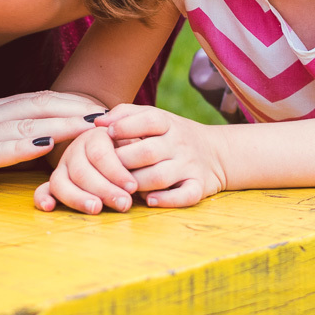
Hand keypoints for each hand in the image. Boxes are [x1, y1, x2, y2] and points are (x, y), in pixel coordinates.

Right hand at [0, 92, 105, 190]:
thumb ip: (2, 135)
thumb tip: (37, 139)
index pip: (41, 98)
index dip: (75, 100)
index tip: (108, 105)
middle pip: (43, 105)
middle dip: (80, 109)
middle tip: (117, 116)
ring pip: (27, 122)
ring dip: (63, 124)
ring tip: (95, 126)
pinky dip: (22, 144)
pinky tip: (43, 144)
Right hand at [34, 127, 137, 213]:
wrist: (116, 143)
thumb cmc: (132, 147)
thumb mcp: (136, 141)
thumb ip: (137, 146)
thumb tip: (140, 161)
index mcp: (94, 135)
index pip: (100, 154)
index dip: (116, 171)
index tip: (132, 187)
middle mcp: (74, 149)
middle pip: (81, 170)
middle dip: (104, 189)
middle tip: (124, 204)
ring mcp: (62, 167)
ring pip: (62, 182)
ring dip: (78, 198)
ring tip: (97, 209)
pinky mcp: (56, 182)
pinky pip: (44, 189)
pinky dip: (43, 198)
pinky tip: (49, 207)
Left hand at [100, 105, 224, 207]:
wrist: (216, 153)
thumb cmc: (173, 135)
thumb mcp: (156, 118)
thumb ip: (126, 115)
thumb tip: (98, 122)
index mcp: (168, 124)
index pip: (149, 120)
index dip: (125, 126)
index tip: (107, 134)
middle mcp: (179, 144)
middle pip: (148, 152)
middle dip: (124, 161)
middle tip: (106, 168)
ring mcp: (189, 166)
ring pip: (161, 176)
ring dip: (138, 183)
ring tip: (122, 186)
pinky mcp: (198, 186)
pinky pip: (185, 195)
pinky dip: (167, 200)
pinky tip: (150, 200)